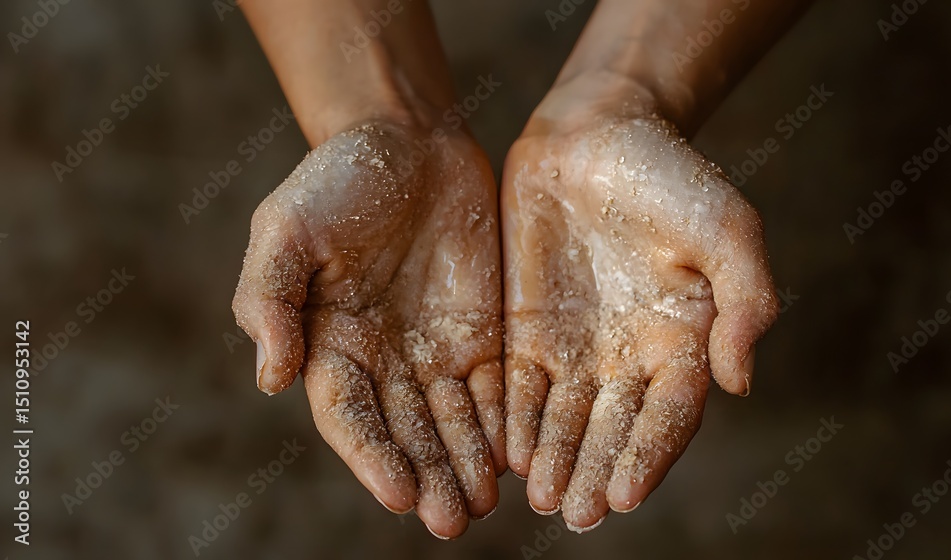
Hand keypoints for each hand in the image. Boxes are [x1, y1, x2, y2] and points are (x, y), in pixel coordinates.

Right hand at [232, 120, 504, 537]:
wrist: (407, 139)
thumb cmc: (336, 180)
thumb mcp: (285, 229)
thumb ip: (270, 299)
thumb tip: (271, 378)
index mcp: (329, 345)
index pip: (350, 416)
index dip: (373, 457)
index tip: (402, 495)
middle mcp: (383, 361)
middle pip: (406, 433)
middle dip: (429, 477)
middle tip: (454, 520)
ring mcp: (435, 350)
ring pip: (453, 422)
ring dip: (467, 466)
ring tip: (485, 505)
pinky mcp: (482, 333)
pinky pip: (494, 388)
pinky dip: (503, 423)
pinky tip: (518, 455)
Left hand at [502, 76, 777, 530]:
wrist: (598, 131)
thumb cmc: (672, 175)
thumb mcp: (727, 228)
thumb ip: (746, 300)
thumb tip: (740, 381)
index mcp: (684, 343)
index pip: (668, 416)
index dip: (648, 456)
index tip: (624, 494)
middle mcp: (629, 357)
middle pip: (613, 430)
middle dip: (595, 472)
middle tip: (576, 515)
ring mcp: (576, 346)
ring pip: (564, 418)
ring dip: (554, 459)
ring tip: (541, 498)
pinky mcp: (527, 328)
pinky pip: (520, 385)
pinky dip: (515, 419)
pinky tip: (506, 452)